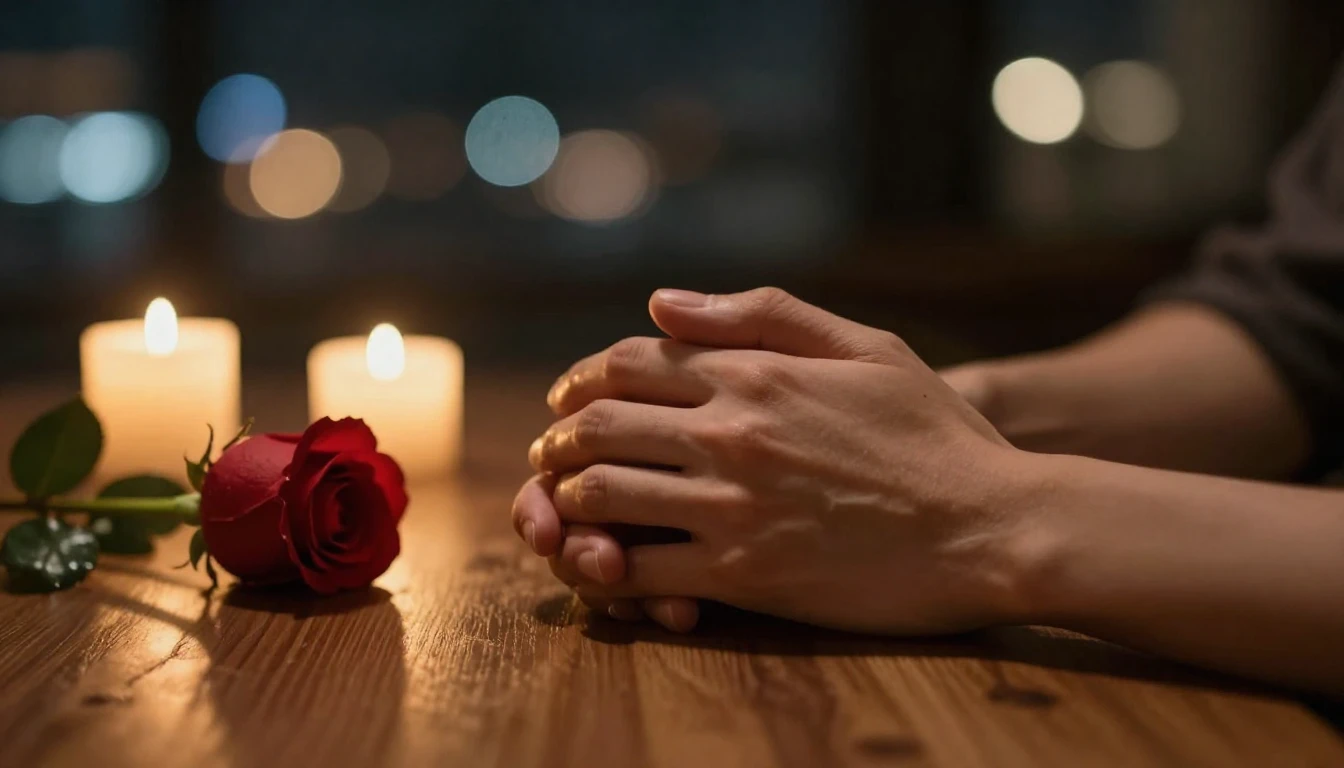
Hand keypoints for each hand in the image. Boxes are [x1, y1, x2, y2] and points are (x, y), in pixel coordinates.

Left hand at [524, 288, 1029, 633]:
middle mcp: (731, 431)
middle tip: (551, 455)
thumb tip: (662, 301)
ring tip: (563, 508)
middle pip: (601, 425)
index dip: (584, 379)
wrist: (994, 528)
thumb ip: (762, 314)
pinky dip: (605, 567)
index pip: (630, 362)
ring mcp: (732, 504)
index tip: (571, 400)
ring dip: (566, 500)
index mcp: (756, 371)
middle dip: (562, 439)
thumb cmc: (937, 435)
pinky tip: (603, 564)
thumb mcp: (869, 347)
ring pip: (602, 495)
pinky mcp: (742, 574)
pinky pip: (639, 571)